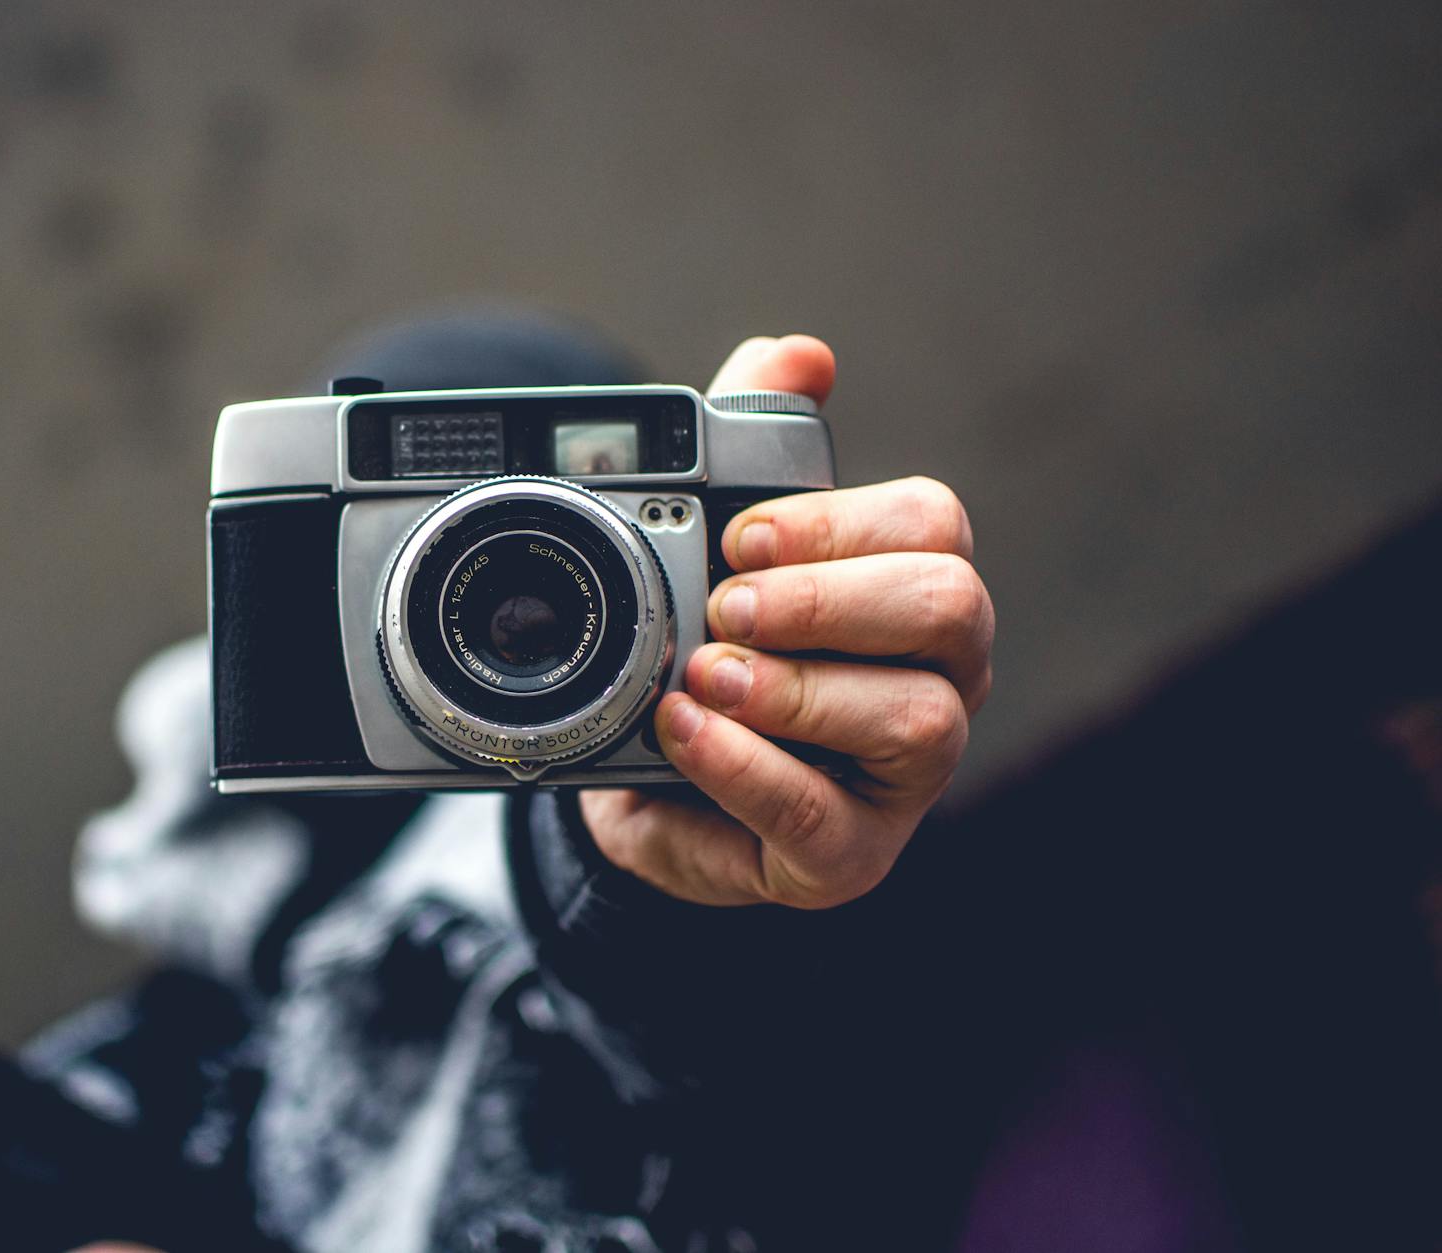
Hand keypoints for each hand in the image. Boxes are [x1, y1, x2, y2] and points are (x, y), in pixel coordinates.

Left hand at [579, 335, 993, 907]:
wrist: (637, 774)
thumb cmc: (704, 646)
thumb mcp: (712, 540)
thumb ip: (757, 439)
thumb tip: (803, 354)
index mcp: (910, 588)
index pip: (934, 526)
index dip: (841, 522)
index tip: (739, 533)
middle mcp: (934, 677)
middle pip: (952, 607)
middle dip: (830, 597)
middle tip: (727, 604)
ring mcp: (903, 778)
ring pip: (919, 718)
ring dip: (798, 688)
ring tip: (703, 675)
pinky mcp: (849, 856)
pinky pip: (826, 816)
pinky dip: (747, 767)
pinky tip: (685, 730)